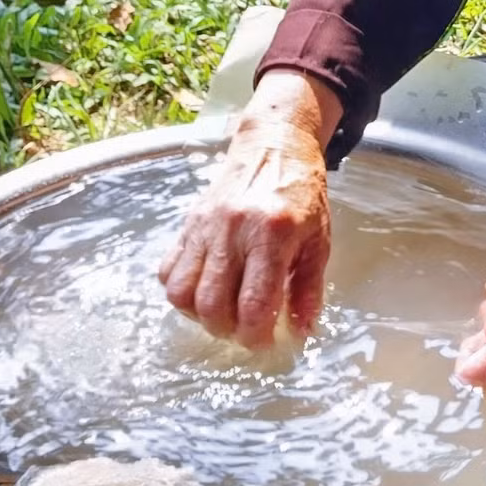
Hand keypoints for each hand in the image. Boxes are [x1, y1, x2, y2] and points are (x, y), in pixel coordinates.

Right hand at [158, 71, 339, 345]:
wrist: (274, 144)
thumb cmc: (302, 193)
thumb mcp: (319, 240)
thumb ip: (309, 288)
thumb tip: (301, 331)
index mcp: (272, 235)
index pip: (253, 304)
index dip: (256, 336)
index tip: (265, 342)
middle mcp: (233, 231)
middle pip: (211, 305)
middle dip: (227, 331)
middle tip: (244, 330)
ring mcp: (205, 226)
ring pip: (181, 292)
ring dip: (199, 315)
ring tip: (223, 311)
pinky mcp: (188, 223)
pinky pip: (167, 270)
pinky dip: (181, 291)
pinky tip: (204, 289)